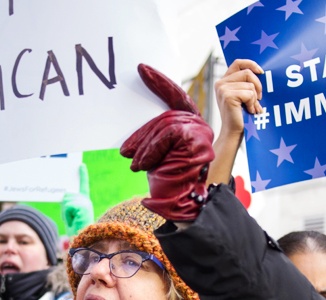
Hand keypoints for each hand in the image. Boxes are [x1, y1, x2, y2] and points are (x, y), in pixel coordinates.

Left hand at [61, 164, 94, 237]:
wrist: (81, 240)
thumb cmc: (75, 228)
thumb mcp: (68, 213)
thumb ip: (67, 203)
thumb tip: (65, 195)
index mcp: (84, 201)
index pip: (83, 185)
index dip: (82, 175)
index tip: (81, 165)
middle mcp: (86, 200)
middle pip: (67, 195)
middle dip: (64, 207)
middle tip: (70, 218)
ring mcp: (86, 203)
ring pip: (66, 200)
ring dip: (65, 212)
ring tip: (72, 220)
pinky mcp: (84, 207)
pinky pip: (68, 206)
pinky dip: (67, 215)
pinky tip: (74, 220)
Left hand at [120, 64, 213, 221]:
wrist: (180, 205)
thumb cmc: (168, 183)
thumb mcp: (156, 154)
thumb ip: (154, 136)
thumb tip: (136, 128)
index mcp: (190, 127)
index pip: (174, 97)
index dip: (160, 82)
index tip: (141, 68)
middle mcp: (199, 126)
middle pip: (165, 115)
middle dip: (142, 135)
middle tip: (124, 152)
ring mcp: (201, 132)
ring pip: (165, 124)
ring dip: (145, 146)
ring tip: (136, 164)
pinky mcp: (197, 139)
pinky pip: (166, 134)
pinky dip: (151, 150)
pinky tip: (144, 164)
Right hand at [215, 59, 263, 138]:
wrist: (233, 132)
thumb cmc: (240, 115)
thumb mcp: (242, 96)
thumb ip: (245, 83)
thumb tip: (260, 72)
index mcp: (223, 81)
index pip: (238, 63)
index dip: (251, 64)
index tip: (261, 72)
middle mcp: (221, 83)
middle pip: (247, 73)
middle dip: (257, 85)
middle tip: (259, 98)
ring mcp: (223, 89)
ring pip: (250, 85)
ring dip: (254, 98)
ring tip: (252, 108)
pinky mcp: (228, 96)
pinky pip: (249, 94)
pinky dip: (252, 103)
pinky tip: (249, 111)